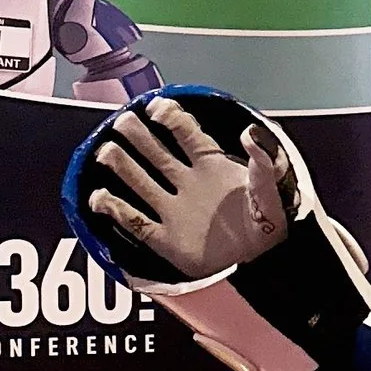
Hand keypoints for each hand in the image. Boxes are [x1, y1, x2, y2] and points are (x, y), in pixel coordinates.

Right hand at [85, 98, 290, 281]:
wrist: (265, 263)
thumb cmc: (271, 222)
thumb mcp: (271, 186)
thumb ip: (263, 159)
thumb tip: (252, 132)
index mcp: (211, 166)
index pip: (186, 133)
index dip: (171, 117)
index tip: (156, 107)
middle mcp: (188, 183)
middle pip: (156, 152)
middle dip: (137, 135)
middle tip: (122, 122)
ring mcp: (174, 210)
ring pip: (140, 182)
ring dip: (121, 165)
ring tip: (106, 152)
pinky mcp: (165, 239)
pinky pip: (134, 222)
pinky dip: (114, 209)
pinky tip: (99, 198)